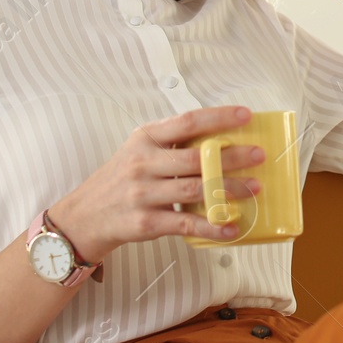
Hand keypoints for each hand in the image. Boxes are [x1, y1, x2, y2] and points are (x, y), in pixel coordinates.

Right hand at [50, 106, 265, 260]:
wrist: (84, 217)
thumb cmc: (120, 179)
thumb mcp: (138, 151)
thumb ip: (170, 143)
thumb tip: (219, 138)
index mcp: (144, 138)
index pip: (186, 122)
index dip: (218, 117)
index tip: (245, 115)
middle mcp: (142, 163)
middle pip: (195, 158)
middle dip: (231, 156)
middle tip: (259, 155)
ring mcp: (143, 194)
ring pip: (195, 190)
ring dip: (228, 189)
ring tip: (254, 188)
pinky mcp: (145, 223)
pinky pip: (186, 225)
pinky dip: (212, 227)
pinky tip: (231, 226)